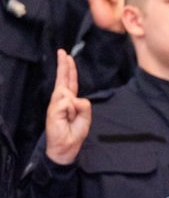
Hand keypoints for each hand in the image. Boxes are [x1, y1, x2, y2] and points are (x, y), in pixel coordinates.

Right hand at [45, 50, 91, 164]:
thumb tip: (73, 98)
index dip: (69, 69)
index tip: (67, 56)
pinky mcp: (53, 110)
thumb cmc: (75, 131)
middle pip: (63, 79)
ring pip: (68, 94)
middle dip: (63, 65)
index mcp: (70, 100)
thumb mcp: (85, 116)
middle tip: (62, 51)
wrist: (66, 146)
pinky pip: (68, 103)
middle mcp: (61, 100)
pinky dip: (71, 110)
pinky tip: (67, 118)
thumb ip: (84, 105)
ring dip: (74, 107)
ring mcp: (56, 104)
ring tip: (71, 118)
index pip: (70, 81)